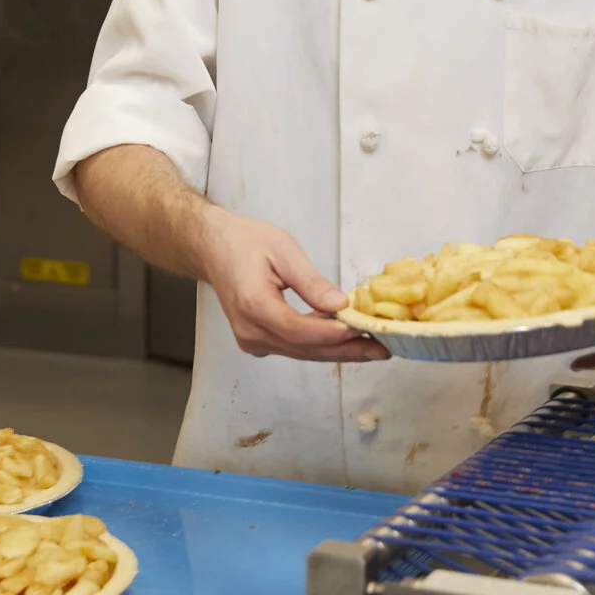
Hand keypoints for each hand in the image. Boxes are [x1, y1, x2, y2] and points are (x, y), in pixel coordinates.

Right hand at [194, 209, 386, 362]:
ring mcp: (251, 340)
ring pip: (302, 352)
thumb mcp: (283, 250)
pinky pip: (294, 348)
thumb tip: (340, 305)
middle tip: (381, 349)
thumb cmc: (245, 242)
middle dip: (346, 350)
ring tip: (372, 347)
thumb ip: (311, 282)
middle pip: (305, 349)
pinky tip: (345, 340)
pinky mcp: (256, 341)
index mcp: (253, 305)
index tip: (362, 331)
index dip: (332, 334)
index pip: (299, 330)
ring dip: (338, 351)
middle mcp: (250, 330)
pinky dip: (321, 345)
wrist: (214, 248)